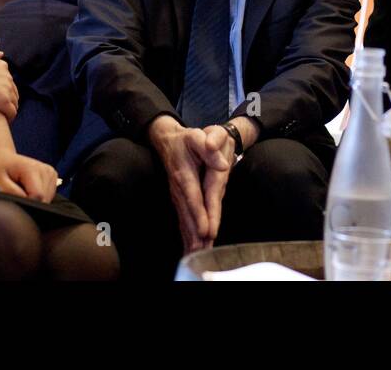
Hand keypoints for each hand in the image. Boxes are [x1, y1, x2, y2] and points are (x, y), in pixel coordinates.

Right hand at [0, 48, 18, 117]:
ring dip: (10, 110)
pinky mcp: (3, 101)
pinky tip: (3, 122)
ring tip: (2, 118)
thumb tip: (1, 54)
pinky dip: (9, 117)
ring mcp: (6, 88)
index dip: (3, 90)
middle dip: (8, 100)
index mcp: (1, 66)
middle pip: (13, 91)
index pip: (8, 81)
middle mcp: (7, 76)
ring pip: (14, 102)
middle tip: (0, 110)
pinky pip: (12, 112)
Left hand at [0, 152, 58, 201]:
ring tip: (22, 189)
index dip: (26, 203)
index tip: (15, 198)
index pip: (38, 196)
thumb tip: (24, 200)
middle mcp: (45, 169)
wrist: (4, 158)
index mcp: (32, 169)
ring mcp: (50, 172)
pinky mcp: (52, 176)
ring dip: (35, 199)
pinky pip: (49, 195)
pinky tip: (29, 189)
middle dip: (31, 201)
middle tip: (17, 192)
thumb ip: (10, 191)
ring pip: (48, 198)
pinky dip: (39, 196)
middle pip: (44, 198)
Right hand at [149, 116, 226, 252]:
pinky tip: (190, 247)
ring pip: (184, 220)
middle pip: (188, 214)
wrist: (168, 141)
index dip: (200, 214)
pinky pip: (182, 219)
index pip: (194, 197)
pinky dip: (186, 234)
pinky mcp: (179, 200)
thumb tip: (223, 164)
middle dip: (195, 234)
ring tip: (197, 254)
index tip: (206, 230)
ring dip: (190, 237)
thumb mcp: (199, 136)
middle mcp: (179, 188)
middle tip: (203, 251)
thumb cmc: (187, 139)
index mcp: (185, 173)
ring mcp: (177, 196)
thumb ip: (210, 145)